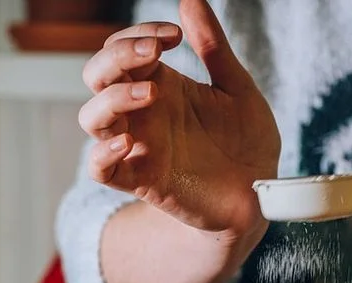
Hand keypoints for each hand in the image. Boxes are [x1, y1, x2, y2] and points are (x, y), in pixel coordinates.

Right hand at [77, 0, 279, 236]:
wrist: (259, 194)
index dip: (138, 34)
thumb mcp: (237, 88)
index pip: (124, 48)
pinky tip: (130, 142)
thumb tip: (191, 0)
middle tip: (156, 54)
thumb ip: (214, 48)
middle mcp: (143, 112)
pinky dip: (102, 154)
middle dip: (117, 57)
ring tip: (152, 93)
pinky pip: (99, 168)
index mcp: (160, 84)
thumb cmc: (247, 142)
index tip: (175, 35)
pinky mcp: (141, 180)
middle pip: (98, 75)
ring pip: (92, 117)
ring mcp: (139, 145)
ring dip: (113, 99)